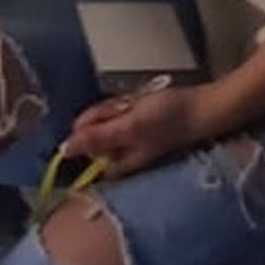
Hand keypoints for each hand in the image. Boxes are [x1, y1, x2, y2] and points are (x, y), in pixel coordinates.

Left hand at [63, 81, 215, 178]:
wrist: (201, 108)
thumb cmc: (168, 120)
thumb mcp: (129, 127)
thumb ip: (96, 138)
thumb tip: (63, 151)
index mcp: (115, 164)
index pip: (84, 148)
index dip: (90, 128)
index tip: (109, 117)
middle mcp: (118, 155)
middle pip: (94, 130)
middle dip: (107, 113)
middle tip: (129, 108)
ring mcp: (127, 138)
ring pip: (106, 117)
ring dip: (118, 106)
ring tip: (139, 103)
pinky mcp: (135, 124)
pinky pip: (119, 111)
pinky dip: (127, 103)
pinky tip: (142, 100)